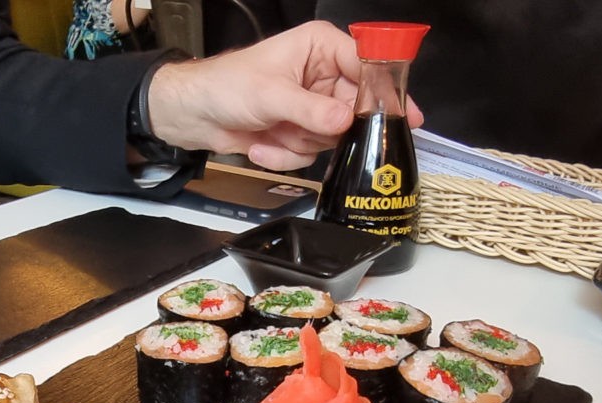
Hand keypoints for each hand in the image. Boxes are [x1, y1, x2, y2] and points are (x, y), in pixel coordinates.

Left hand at [148, 21, 424, 171]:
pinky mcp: (304, 131)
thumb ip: (311, 109)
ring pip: (333, 137)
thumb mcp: (270, 95)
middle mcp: (325, 75)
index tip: (405, 116)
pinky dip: (285, 155)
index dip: (387, 93)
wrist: (196, 115)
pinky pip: (312, 154)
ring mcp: (315, 107)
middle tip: (305, 130)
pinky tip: (262, 143)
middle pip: (356, 110)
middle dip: (326, 127)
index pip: (368, 67)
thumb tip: (346, 120)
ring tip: (270, 131)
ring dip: (299, 142)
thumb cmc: (227, 87)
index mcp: (322, 48)